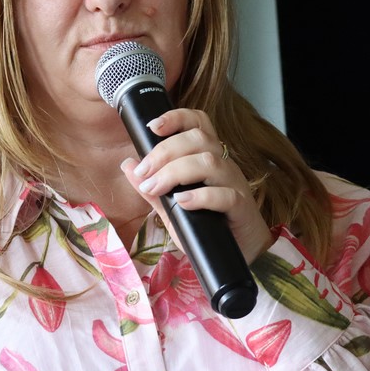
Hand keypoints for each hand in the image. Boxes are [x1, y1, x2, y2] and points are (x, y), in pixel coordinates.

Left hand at [120, 108, 273, 263]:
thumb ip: (152, 188)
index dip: (177, 117)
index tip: (153, 126)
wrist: (237, 253)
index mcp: (208, 156)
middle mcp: (223, 164)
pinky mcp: (241, 207)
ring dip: (175, 172)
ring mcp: (234, 184)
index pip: (199, 122)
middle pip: (198, 139)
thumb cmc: (206, 225)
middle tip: (143, 173)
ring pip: (209, 162)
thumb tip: (128, 165)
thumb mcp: (172, 207)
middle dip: (165, 151)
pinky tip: (182, 202)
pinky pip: (225, 194)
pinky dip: (200, 196)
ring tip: (155, 188)